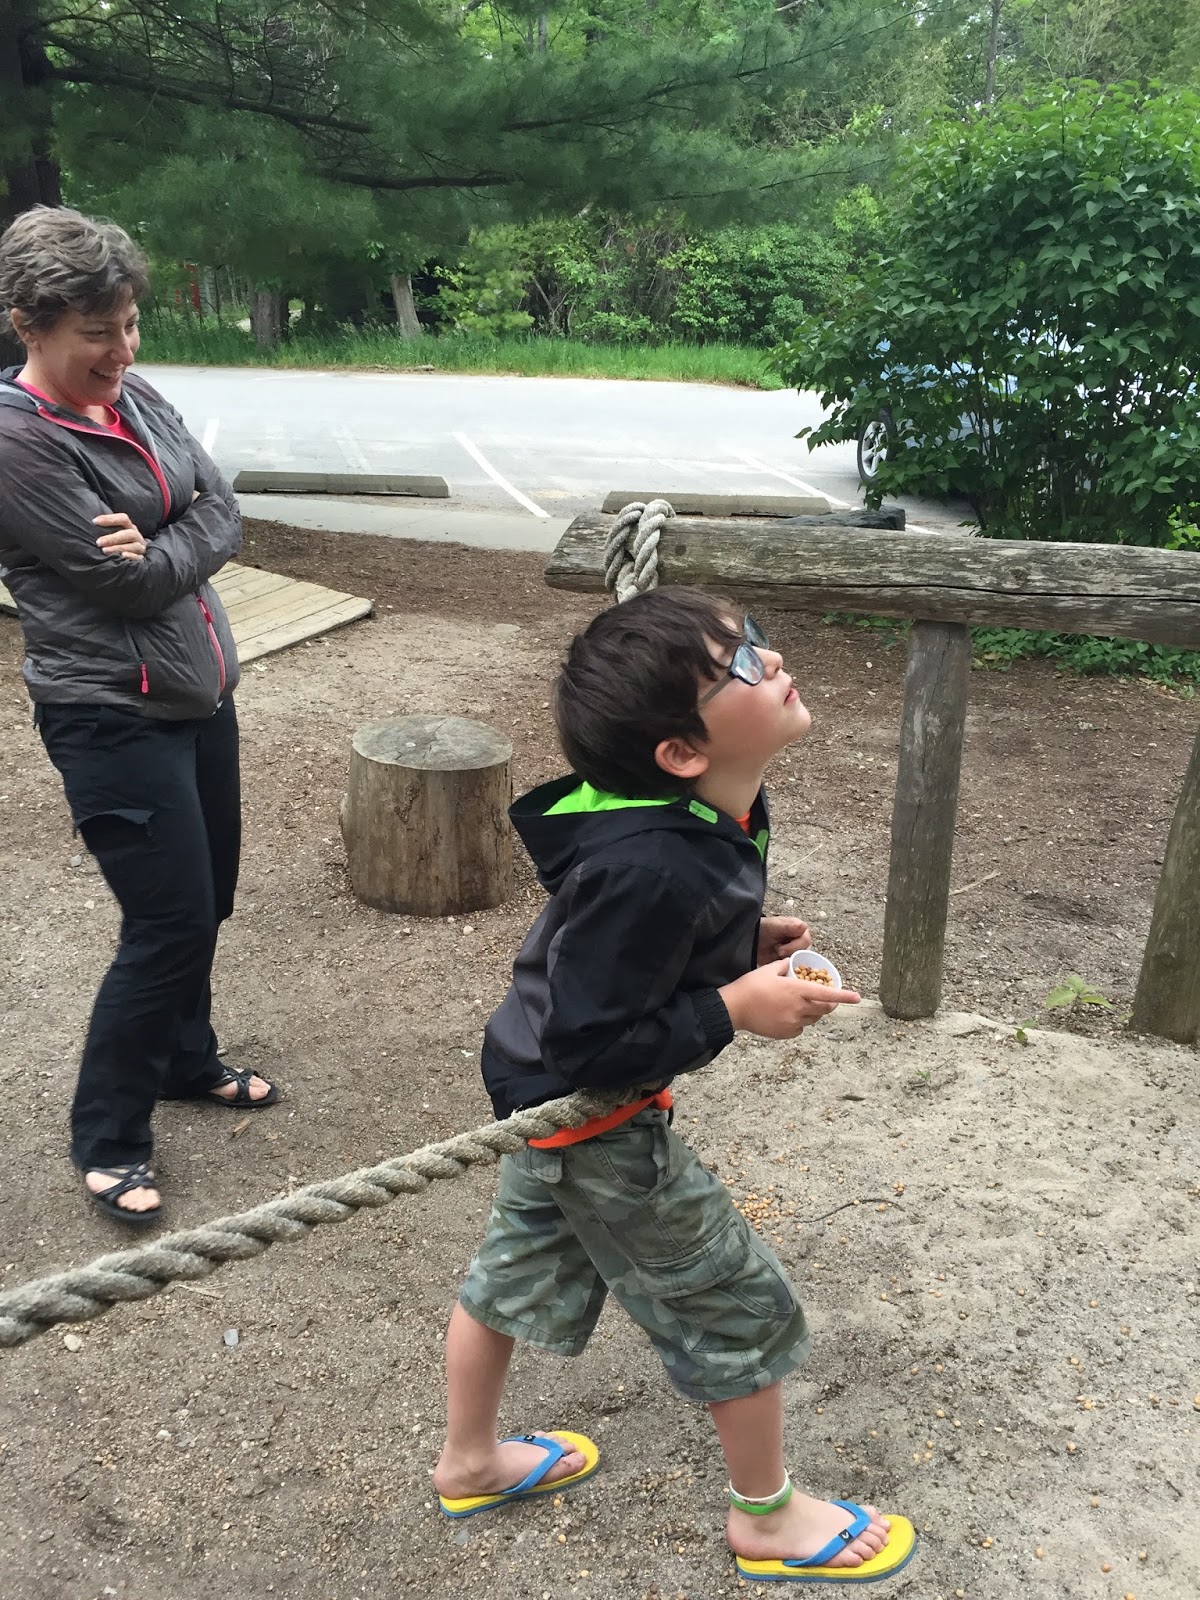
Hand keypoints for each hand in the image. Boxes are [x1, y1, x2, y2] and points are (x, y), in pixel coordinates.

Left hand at [94, 512, 146, 560]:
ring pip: (134, 546)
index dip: (109, 519)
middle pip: (129, 534)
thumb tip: (92, 524)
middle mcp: (136, 536)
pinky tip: (122, 556)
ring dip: (118, 548)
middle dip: (113, 538)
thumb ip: (108, 530)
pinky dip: (131, 556)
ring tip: (105, 551)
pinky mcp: (143, 558)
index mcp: (130, 527)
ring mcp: (141, 548)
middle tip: (98, 542)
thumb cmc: (122, 543)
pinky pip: (139, 557)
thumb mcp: (118, 534)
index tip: (94, 521)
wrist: (139, 555)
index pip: (123, 519)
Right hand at [720, 959, 859, 1039]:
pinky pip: (801, 1027)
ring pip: (814, 1018)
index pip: (827, 993)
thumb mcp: (768, 969)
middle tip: (826, 998)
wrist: (734, 1008)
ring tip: (800, 1004)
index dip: (844, 996)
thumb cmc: (750, 986)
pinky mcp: (786, 1032)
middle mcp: (799, 1007)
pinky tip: (788, 1015)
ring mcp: (793, 1022)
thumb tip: (790, 965)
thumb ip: (784, 966)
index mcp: (797, 990)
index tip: (858, 998)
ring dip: (814, 1011)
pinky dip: (800, 1021)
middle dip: (829, 1003)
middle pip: (824, 1008)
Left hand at [757, 915, 810, 965]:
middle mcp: (801, 941)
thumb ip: (789, 926)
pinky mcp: (792, 962)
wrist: (753, 940)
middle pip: (804, 953)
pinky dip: (786, 968)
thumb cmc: (764, 929)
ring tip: (776, 954)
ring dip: (787, 961)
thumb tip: (804, 927)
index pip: (805, 941)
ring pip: (800, 961)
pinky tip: (778, 963)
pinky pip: (794, 969)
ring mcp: (797, 952)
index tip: (780, 948)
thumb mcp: (775, 926)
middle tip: (777, 951)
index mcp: (800, 930)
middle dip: (789, 954)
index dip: (794, 946)